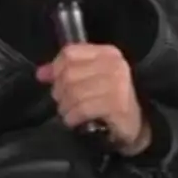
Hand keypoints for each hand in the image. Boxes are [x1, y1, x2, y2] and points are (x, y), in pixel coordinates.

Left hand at [36, 43, 151, 155]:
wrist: (136, 125)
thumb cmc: (111, 100)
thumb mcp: (90, 79)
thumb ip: (66, 72)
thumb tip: (41, 73)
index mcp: (108, 53)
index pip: (70, 53)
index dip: (56, 68)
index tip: (53, 81)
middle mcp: (114, 65)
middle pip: (69, 73)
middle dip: (60, 91)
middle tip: (63, 103)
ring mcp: (117, 85)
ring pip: (74, 92)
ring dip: (66, 107)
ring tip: (69, 113)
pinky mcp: (116, 105)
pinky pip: (82, 108)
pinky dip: (73, 117)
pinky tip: (75, 121)